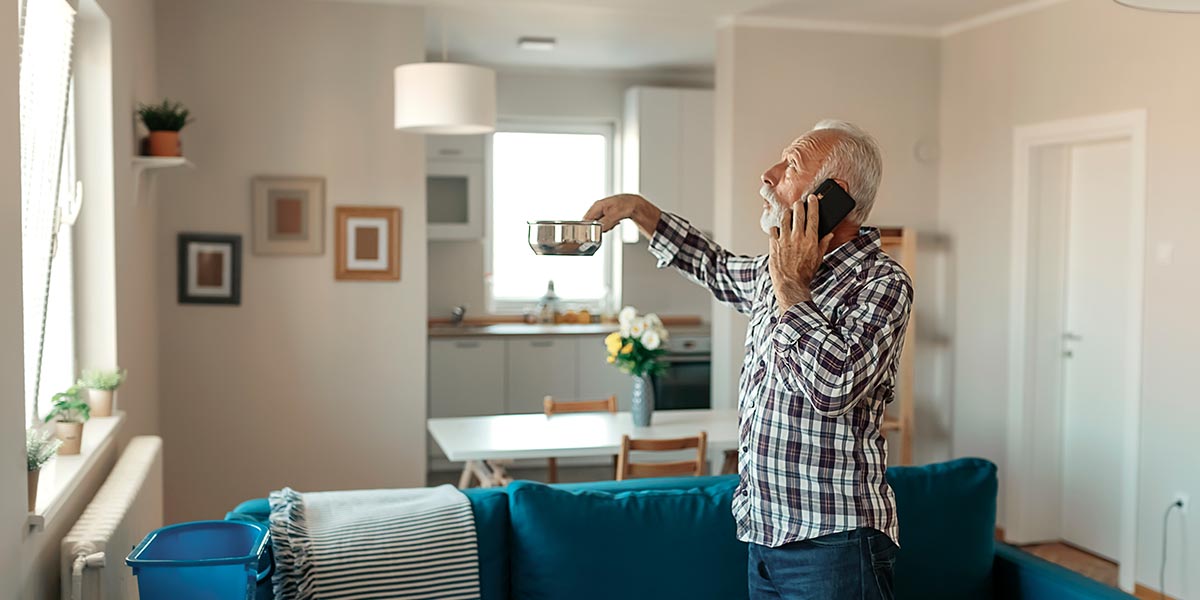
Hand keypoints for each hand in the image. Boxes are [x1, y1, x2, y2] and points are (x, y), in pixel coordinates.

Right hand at [583, 194, 661, 235]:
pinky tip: (616, 222)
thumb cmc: (624, 205)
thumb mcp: (613, 216)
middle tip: (609, 226)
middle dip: (600, 227)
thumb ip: (604, 223)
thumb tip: (599, 230)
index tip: (593, 234)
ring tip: (614, 222)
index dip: (589, 228)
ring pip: (600, 224)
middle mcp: (598, 208)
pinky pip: (605, 223)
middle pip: (593, 222)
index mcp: (597, 206)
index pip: (586, 220)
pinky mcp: (607, 214)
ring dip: (606, 226)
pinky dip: (610, 224)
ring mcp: (602, 211)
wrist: (634, 203)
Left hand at [768, 194, 833, 311]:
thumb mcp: (818, 259)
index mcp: (811, 240)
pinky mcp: (774, 245)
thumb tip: (829, 235)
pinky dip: (776, 228)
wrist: (790, 284)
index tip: (812, 198)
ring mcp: (785, 240)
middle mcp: (798, 237)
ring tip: (789, 212)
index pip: (813, 217)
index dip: (813, 205)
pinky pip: (773, 230)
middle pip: (798, 214)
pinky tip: (778, 229)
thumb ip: (823, 244)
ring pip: (785, 219)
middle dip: (799, 205)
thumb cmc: (804, 274)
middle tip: (799, 202)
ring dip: (787, 214)